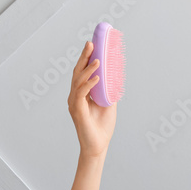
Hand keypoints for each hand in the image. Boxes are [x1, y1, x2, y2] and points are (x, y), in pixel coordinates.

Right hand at [68, 42, 116, 158]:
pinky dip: (88, 84)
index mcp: (81, 93)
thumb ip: (109, 90)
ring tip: (98, 59)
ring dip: (88, 69)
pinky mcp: (77, 110)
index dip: (86, 58)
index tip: (92, 44)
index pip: (81, 72)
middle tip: (91, 43)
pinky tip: (97, 78)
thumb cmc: (102, 126)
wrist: (98, 145)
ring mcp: (75, 103)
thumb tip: (116, 76)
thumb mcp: (109, 103)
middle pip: (77, 72)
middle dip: (84, 57)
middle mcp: (75, 96)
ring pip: (78, 81)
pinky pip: (81, 94)